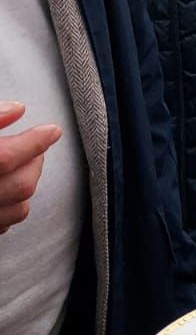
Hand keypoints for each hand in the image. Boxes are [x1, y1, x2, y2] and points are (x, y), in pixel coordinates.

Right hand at [0, 102, 61, 233]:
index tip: (52, 130)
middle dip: (35, 162)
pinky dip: (12, 207)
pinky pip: (4, 225)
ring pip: (19, 209)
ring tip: (23, 165)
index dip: (34, 142)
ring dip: (27, 184)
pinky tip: (6, 192)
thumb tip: (19, 109)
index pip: (6, 156)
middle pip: (21, 184)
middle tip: (35, 147)